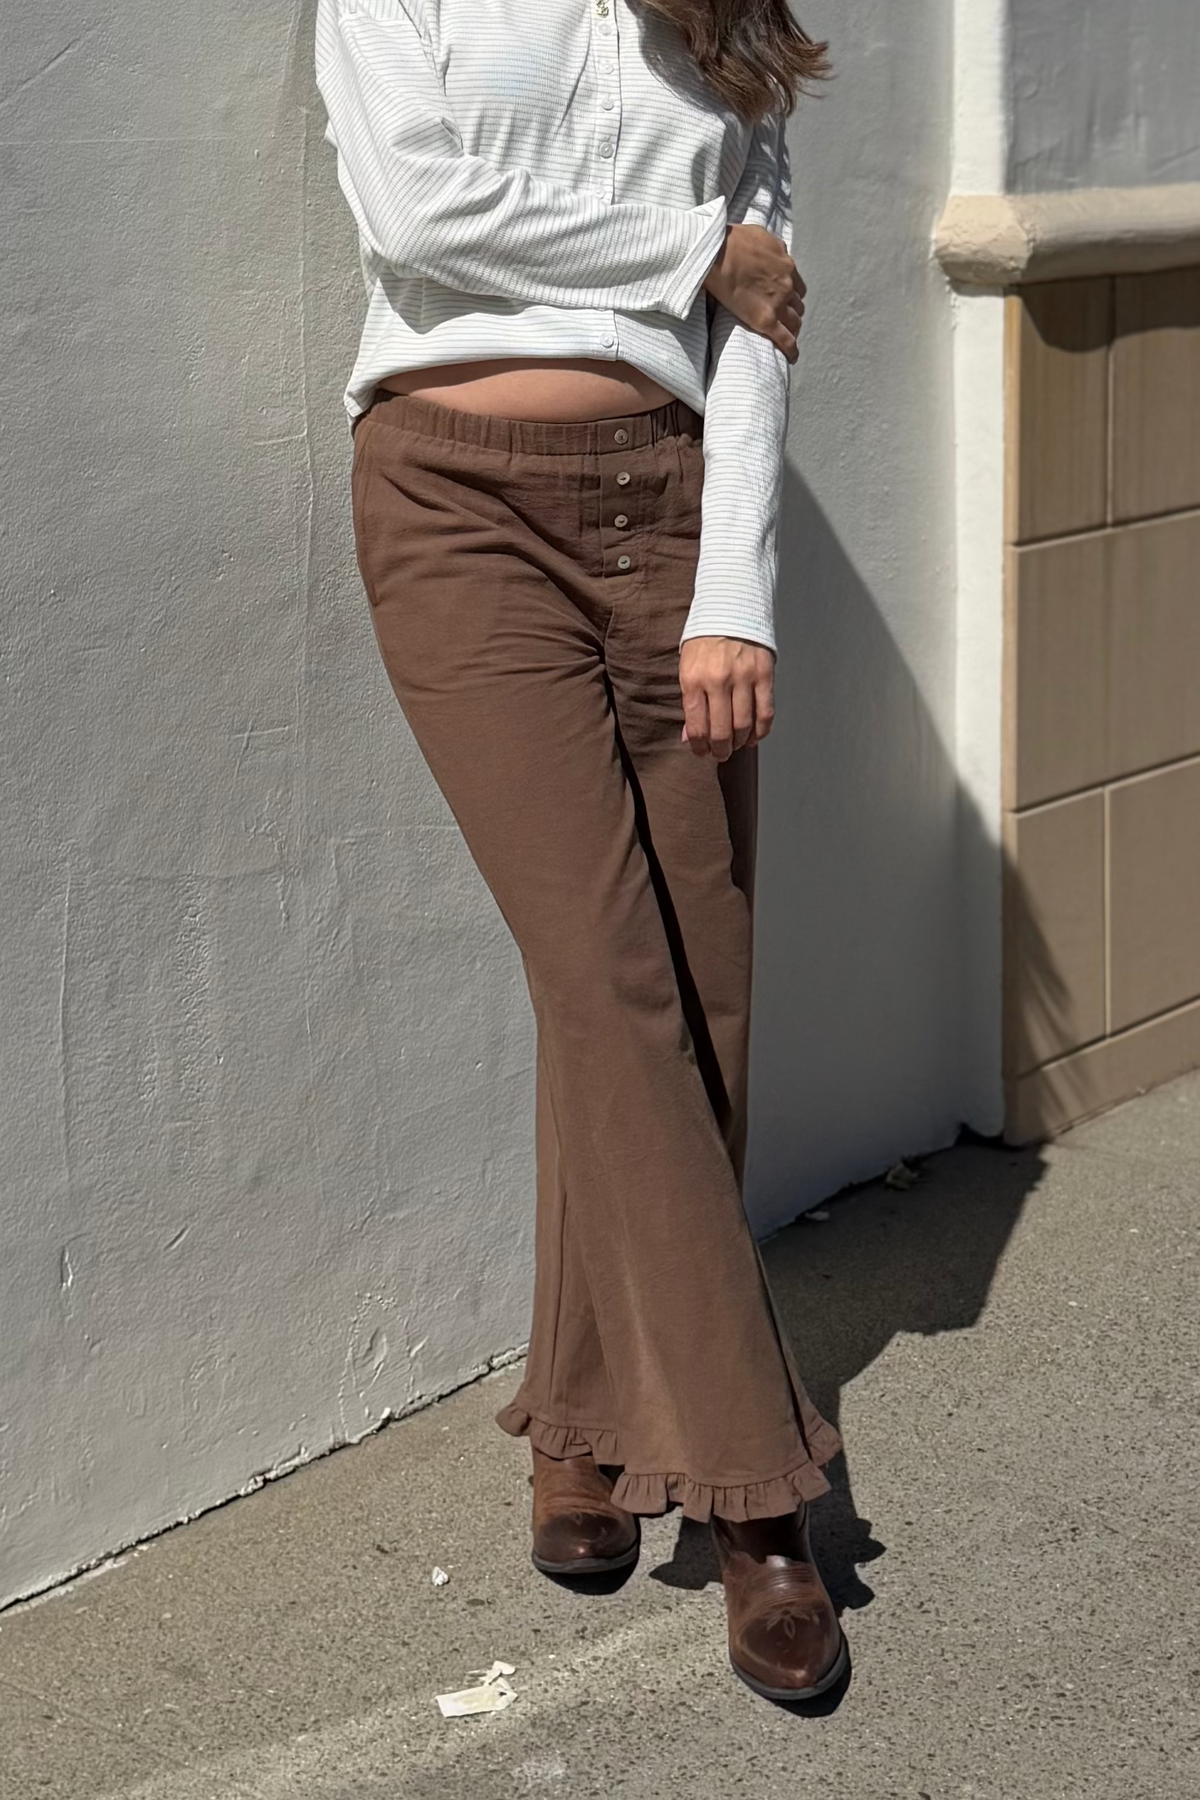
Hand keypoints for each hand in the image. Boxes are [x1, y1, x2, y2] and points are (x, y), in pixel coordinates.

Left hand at [679, 637, 775, 760]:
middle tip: (720, 754)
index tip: (701, 752)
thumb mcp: (687, 667)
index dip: (699, 747)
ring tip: (735, 746)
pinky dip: (760, 730)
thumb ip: (689, 702)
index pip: (697, 726)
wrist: (730, 608)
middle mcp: (719, 680)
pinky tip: (753, 736)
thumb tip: (690, 737)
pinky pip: (766, 712)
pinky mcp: (764, 675)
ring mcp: (744, 677)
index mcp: (694, 679)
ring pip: (745, 725)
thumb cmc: (704, 640)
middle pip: (722, 731)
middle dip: (720, 750)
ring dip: (739, 742)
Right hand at [703, 223, 805, 361]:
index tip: (787, 301)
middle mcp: (786, 285)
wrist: (717, 254)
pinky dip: (790, 350)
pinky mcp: (765, 320)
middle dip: (793, 312)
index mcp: (786, 265)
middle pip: (798, 305)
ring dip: (792, 329)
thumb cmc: (732, 241)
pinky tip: (792, 357)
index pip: (797, 286)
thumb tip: (777, 250)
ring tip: (786, 337)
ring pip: (794, 322)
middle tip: (784, 320)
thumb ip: (773, 246)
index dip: (792, 295)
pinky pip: (784, 339)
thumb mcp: (760, 235)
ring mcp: (777, 303)